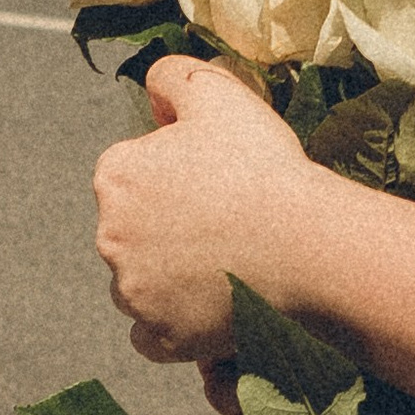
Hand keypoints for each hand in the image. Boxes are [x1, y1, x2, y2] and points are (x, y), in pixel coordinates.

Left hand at [94, 55, 315, 363]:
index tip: (215, 176)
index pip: (131, 170)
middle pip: (131, 228)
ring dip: (168, 273)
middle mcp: (109, 236)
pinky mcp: (161, 338)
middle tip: (226, 219)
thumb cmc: (263, 166)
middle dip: (166, 224)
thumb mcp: (218, 93)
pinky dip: (173, 322)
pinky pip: (151, 334)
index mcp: (116, 175)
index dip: (175, 170)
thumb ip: (172, 76)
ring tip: (225, 261)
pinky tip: (208, 304)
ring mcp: (133, 292)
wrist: (306, 244)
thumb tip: (152, 91)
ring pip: (139, 280)